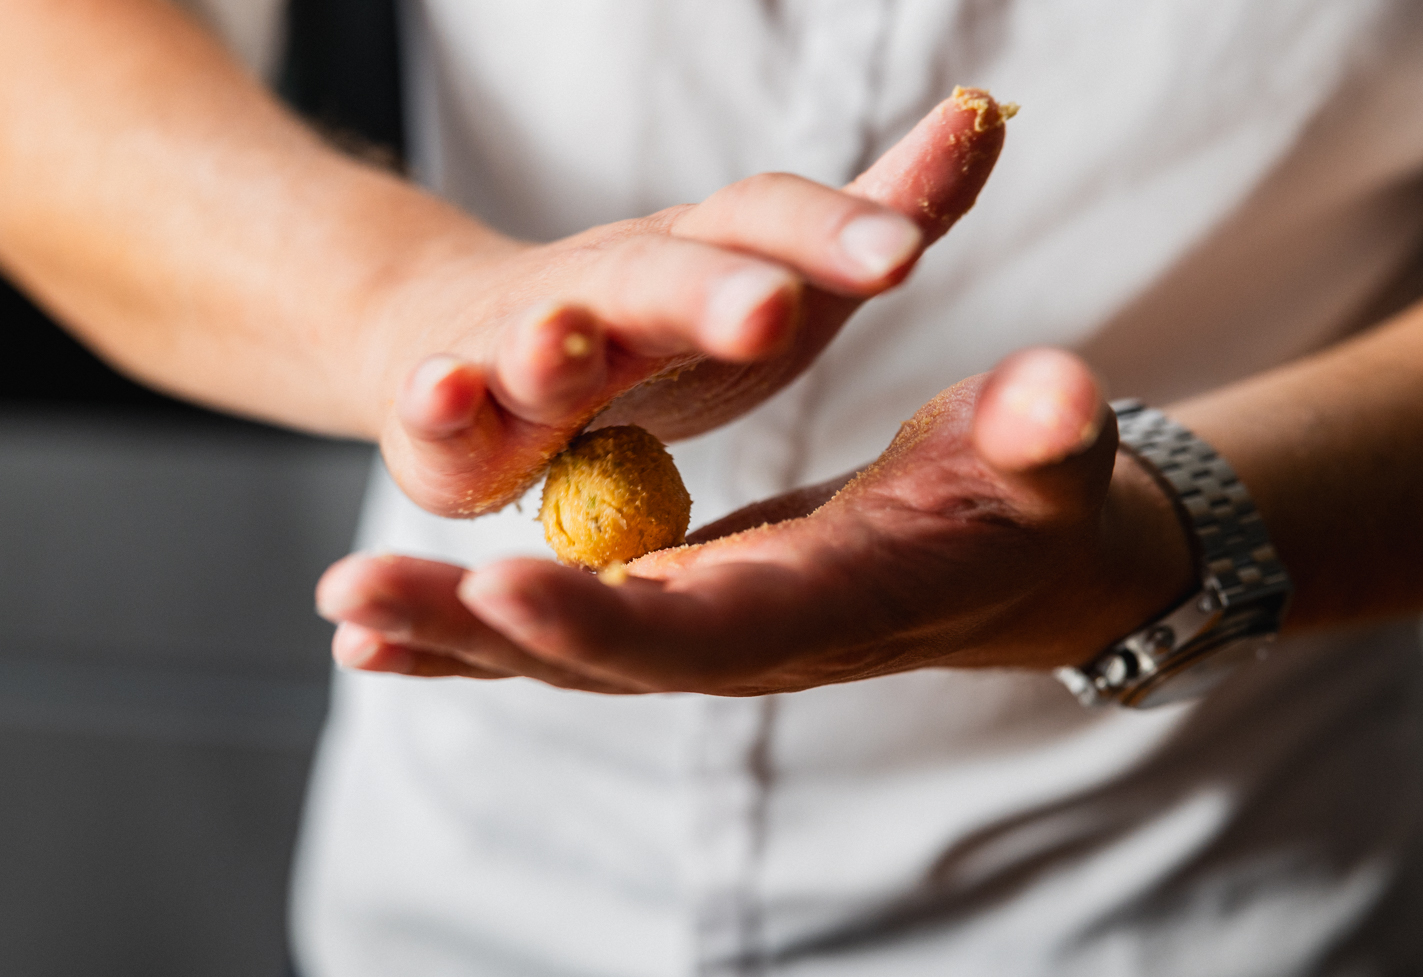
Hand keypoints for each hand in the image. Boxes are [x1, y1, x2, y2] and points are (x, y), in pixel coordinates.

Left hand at [317, 350, 1196, 694]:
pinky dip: (473, 640)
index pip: (711, 626)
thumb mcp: (1047, 454)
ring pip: (564, 648)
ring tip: (339, 607)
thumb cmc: (1028, 495)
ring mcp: (708, 632)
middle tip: (355, 595)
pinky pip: (569, 633)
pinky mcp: (681, 611)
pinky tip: (380, 637)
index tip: (505, 588)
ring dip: (449, 633)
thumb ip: (1046, 433)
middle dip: (480, 630)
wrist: (1010, 559)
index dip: (613, 618)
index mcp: (832, 599)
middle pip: (602, 651)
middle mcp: (753, 638)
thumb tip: (1058, 402)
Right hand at [365, 89, 1010, 515]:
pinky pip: (437, 410)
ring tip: (569, 342)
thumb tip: (987, 114)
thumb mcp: (775, 278)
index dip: (828, 235)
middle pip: (660, 277)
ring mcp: (520, 344)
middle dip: (710, 292)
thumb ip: (872, 221)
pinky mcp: (449, 416)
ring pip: (539, 335)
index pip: (766, 226)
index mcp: (703, 258)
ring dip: (553, 336)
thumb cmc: (652, 327)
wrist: (467, 344)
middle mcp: (612, 288)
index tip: (901, 254)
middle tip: (771, 310)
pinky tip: (442, 392)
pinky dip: (435, 400)